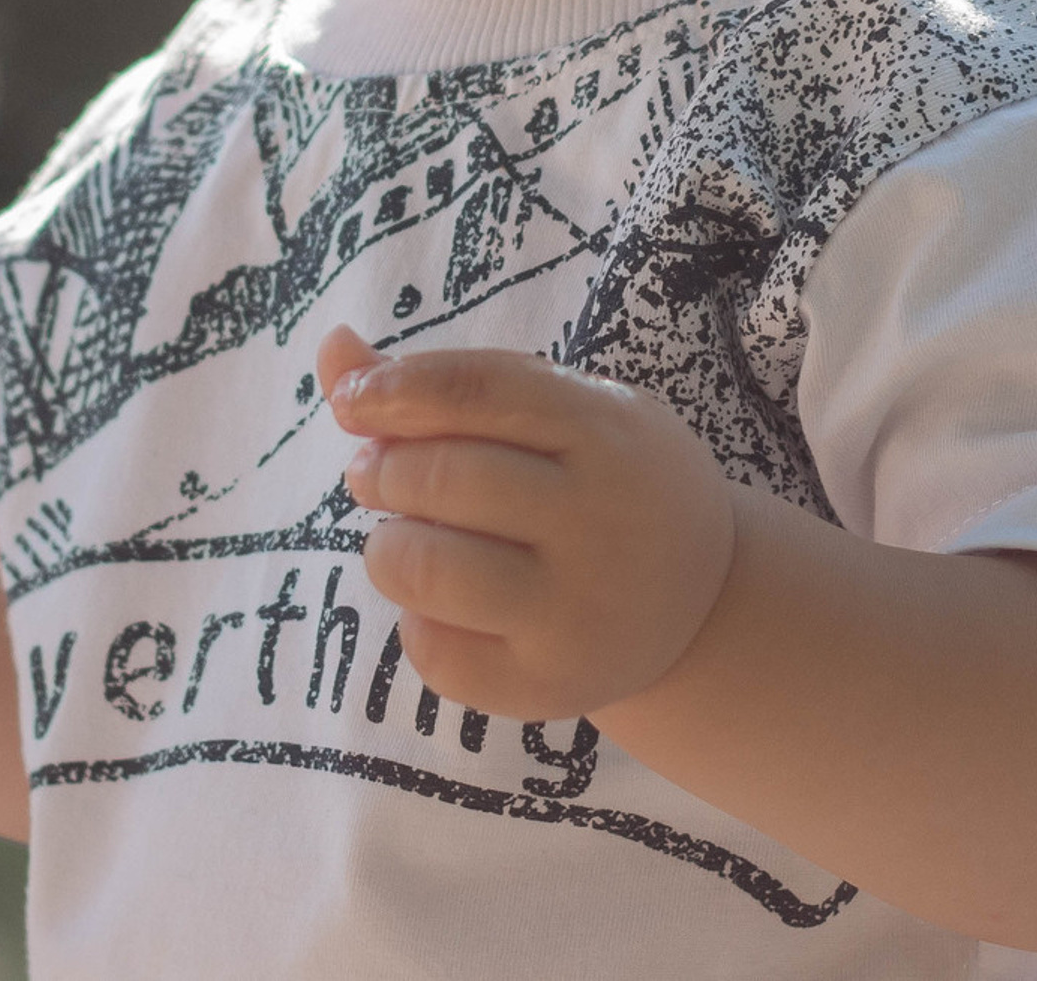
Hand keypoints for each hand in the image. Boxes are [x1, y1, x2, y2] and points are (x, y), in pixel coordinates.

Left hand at [322, 326, 736, 723]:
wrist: (704, 601)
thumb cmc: (605, 482)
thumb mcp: (561, 413)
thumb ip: (445, 385)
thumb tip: (332, 348)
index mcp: (606, 428)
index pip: (480, 391)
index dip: (397, 389)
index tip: (352, 403)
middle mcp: (598, 517)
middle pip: (444, 477)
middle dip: (381, 469)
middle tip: (373, 472)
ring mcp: (575, 608)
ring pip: (427, 568)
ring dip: (386, 547)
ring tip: (401, 539)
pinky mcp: (548, 687)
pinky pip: (436, 653)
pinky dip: (415, 622)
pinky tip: (443, 606)